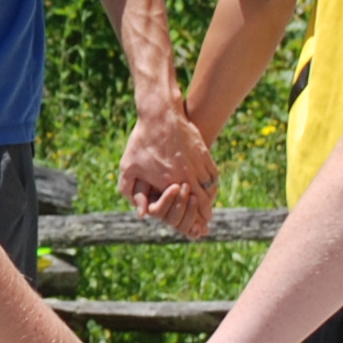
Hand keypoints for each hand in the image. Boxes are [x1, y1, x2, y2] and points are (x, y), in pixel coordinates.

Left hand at [117, 105, 220, 240]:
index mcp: (169, 182)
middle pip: (202, 202)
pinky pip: (213, 175)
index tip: (196, 227)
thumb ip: (130, 192)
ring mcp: (198, 163)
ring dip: (209, 200)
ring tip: (208, 208)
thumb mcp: (128, 166)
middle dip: (204, 214)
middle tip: (205, 222)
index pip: (187, 209)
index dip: (193, 220)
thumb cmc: (141, 141)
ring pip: (210, 189)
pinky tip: (210, 189)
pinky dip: (213, 185)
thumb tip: (141, 213)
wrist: (160, 114)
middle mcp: (187, 175)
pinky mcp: (204, 153)